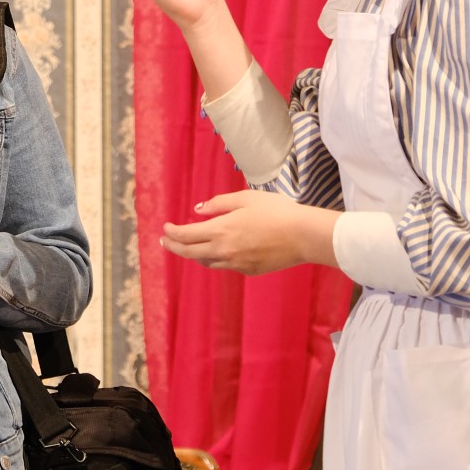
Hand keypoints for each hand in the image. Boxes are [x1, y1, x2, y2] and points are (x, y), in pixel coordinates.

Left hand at [161, 189, 337, 275]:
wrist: (303, 236)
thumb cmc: (276, 211)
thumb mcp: (245, 198)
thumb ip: (218, 204)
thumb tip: (198, 210)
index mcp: (220, 230)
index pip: (185, 235)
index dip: (172, 232)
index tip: (166, 228)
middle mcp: (224, 251)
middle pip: (189, 252)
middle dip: (173, 246)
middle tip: (165, 241)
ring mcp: (236, 264)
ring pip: (206, 262)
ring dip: (194, 254)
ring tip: (190, 246)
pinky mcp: (249, 271)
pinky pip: (226, 265)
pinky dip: (217, 258)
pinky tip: (220, 251)